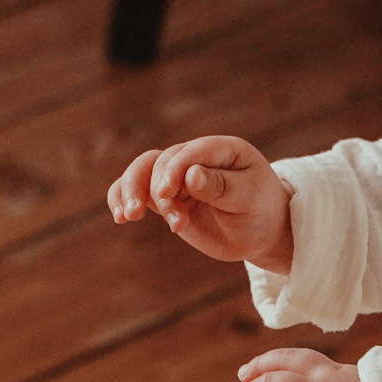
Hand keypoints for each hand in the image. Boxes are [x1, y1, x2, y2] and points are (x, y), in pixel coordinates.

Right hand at [108, 136, 293, 272]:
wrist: (259, 232)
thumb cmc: (260, 211)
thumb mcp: (250, 199)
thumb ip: (222, 186)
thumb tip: (191, 174)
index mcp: (222, 149)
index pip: (192, 151)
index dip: (175, 168)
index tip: (166, 194)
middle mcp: (195, 157)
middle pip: (163, 161)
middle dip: (160, 191)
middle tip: (175, 222)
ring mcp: (177, 176)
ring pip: (142, 170)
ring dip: (132, 191)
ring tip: (129, 217)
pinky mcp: (165, 195)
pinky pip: (135, 189)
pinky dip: (121, 198)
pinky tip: (120, 217)